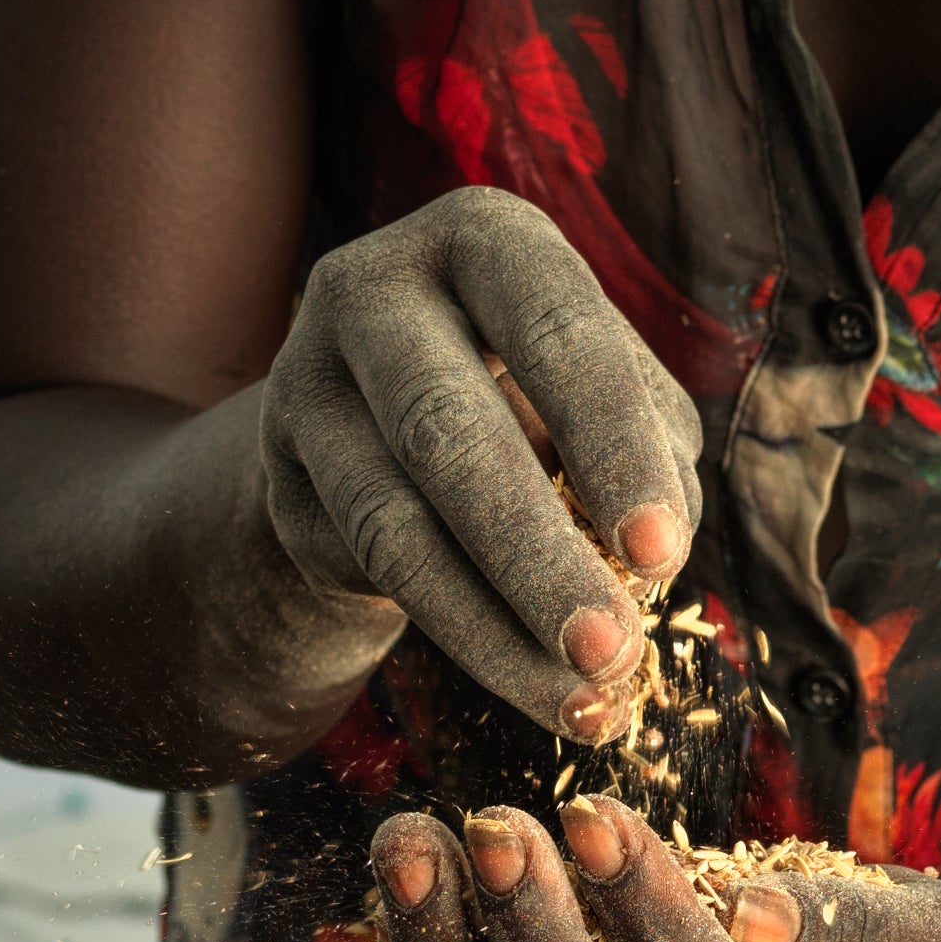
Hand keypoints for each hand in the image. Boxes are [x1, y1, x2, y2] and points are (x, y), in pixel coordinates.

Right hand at [246, 189, 705, 744]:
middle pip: (448, 430)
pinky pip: (363, 573)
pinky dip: (453, 632)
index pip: (557, 332)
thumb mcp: (606, 394)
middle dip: (536, 555)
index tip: (663, 552)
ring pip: (394, 524)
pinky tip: (518, 671)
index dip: (613, 445)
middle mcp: (373, 290)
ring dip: (491, 628)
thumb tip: (646, 556)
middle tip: (610, 652)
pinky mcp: (277, 476)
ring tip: (577, 701)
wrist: (384, 419)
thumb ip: (648, 453)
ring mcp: (305, 382)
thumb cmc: (540, 395)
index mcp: (483, 240)